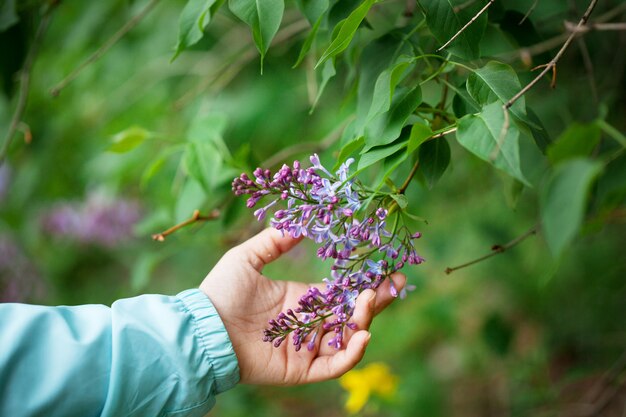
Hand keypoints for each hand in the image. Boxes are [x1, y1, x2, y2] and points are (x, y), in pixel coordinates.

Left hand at [200, 228, 405, 384]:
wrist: (202, 328)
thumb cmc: (221, 292)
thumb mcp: (247, 257)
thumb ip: (274, 239)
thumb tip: (298, 220)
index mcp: (302, 300)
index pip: (342, 292)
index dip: (364, 282)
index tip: (386, 268)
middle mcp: (309, 324)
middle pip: (352, 314)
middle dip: (376, 300)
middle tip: (396, 283)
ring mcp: (307, 348)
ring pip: (348, 338)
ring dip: (365, 320)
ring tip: (371, 299)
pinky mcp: (301, 369)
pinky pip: (334, 365)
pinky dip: (352, 354)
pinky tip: (362, 335)